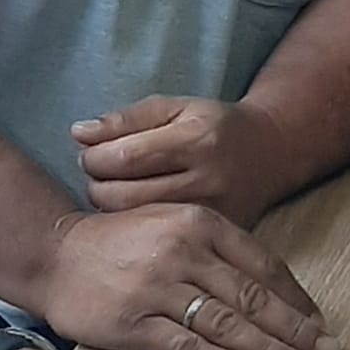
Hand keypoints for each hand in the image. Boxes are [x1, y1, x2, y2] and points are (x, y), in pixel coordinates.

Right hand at [38, 202, 339, 349]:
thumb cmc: (119, 243)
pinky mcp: (134, 322)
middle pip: (252, 297)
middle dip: (296, 330)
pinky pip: (188, 347)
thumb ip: (215, 250)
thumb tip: (269, 289)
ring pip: (227, 325)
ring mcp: (157, 287)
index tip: (320, 323)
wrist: (55, 255)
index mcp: (198, 223)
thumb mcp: (170, 225)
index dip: (297, 299)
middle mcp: (182, 251)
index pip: (262, 265)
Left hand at [72, 95, 289, 226]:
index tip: (92, 155)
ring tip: (118, 191)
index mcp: (195, 140)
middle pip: (123, 196)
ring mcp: (211, 215)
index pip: (123, 157)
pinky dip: (136, 228)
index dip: (94, 158)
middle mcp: (206, 180)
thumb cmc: (214, 127)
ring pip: (134, 223)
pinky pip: (158, 241)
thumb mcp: (174, 108)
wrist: (271, 154)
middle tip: (100, 176)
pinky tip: (138, 213)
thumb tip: (78, 133)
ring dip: (112, 208)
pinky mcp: (213, 239)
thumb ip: (125, 119)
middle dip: (97, 184)